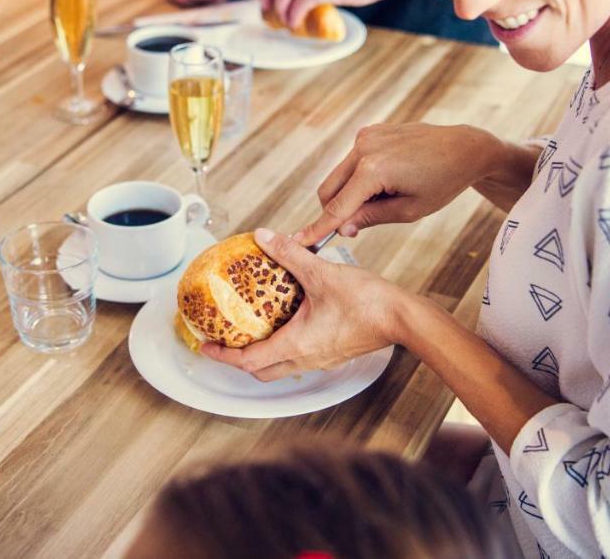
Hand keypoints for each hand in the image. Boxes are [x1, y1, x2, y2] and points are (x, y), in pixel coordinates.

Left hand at [200, 228, 402, 380]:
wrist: (402, 317)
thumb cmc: (367, 302)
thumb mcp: (321, 272)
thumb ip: (288, 254)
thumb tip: (263, 237)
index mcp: (296, 345)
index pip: (248, 361)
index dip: (223, 354)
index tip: (207, 345)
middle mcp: (305, 359)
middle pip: (261, 372)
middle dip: (238, 359)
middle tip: (224, 341)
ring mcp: (321, 359)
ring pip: (282, 367)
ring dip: (262, 353)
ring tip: (252, 329)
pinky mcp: (334, 352)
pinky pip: (300, 357)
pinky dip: (284, 346)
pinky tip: (288, 321)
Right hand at [295, 123, 486, 244]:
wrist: (463, 148)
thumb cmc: (443, 182)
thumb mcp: (408, 211)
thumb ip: (370, 218)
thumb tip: (341, 228)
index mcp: (373, 170)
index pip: (337, 207)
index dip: (318, 228)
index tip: (299, 242)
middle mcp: (363, 148)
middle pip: (328, 190)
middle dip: (335, 211)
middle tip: (360, 225)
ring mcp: (365, 136)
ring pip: (338, 176)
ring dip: (349, 194)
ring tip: (385, 197)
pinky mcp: (369, 132)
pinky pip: (351, 163)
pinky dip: (359, 178)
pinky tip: (388, 180)